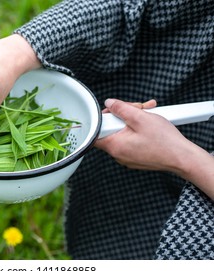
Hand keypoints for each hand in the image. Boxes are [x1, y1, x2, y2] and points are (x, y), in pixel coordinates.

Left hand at [95, 99, 213, 198]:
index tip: (113, 110)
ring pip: (123, 133)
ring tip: (148, 115)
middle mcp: (118, 154)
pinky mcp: (135, 157)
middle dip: (124, 115)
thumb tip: (110, 103)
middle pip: (112, 129)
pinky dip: (138, 130)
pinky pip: (130, 141)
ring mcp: (126, 157)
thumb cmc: (165, 142)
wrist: (182, 158)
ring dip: (134, 121)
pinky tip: (149, 124)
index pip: (96, 131)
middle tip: (139, 109)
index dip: (104, 117)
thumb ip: (121, 109)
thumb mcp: (141, 118)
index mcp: (115, 146)